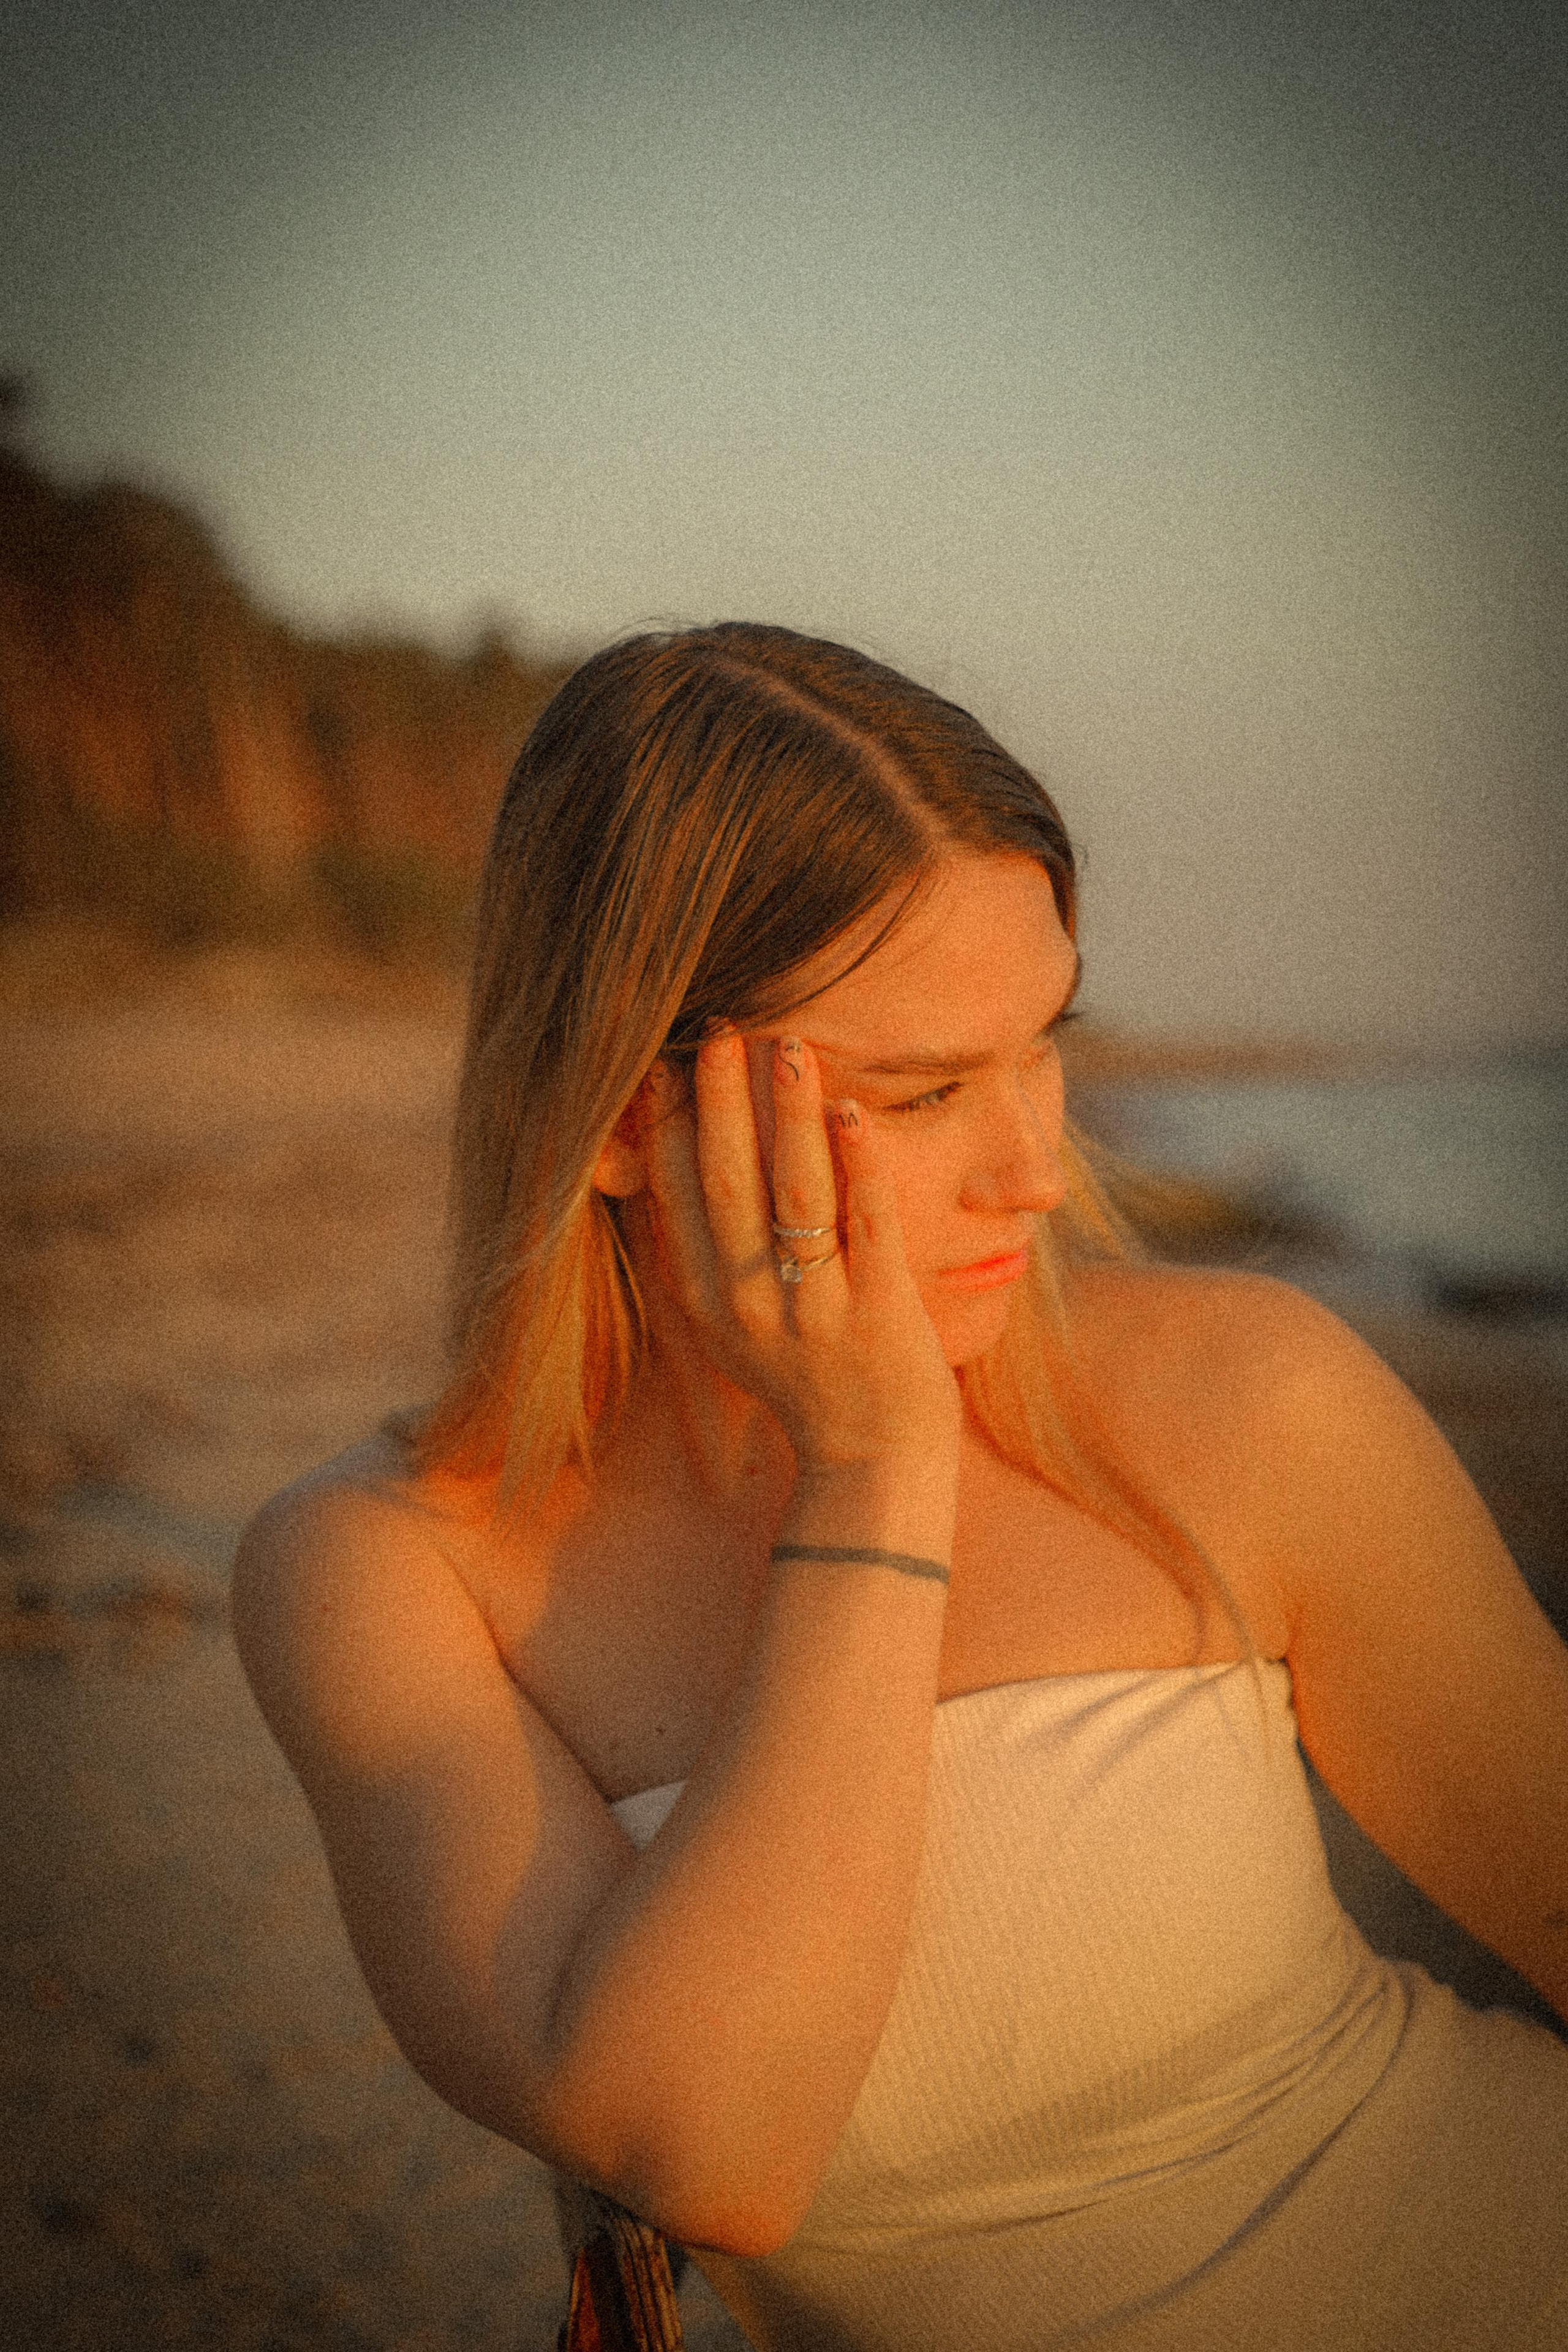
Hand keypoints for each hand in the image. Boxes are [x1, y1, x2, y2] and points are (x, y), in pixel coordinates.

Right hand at [640, 1029, 961, 1472]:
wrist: (870, 1463)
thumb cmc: (806, 1379)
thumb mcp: (732, 1325)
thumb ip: (701, 1255)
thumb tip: (669, 1161)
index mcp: (705, 1301)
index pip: (676, 1194)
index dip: (670, 1121)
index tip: (671, 1058)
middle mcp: (749, 1305)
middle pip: (726, 1181)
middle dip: (721, 1100)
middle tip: (722, 1029)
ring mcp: (814, 1310)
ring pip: (795, 1193)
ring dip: (790, 1114)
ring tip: (791, 1046)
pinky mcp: (879, 1313)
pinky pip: (867, 1225)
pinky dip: (859, 1165)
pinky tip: (854, 1112)